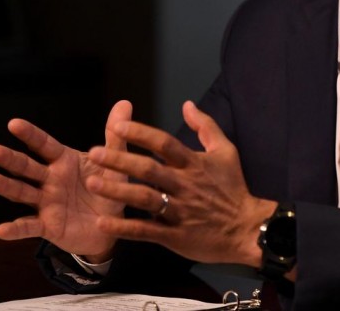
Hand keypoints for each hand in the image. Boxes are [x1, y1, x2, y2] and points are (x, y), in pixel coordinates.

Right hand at [0, 101, 132, 258]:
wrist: (111, 225)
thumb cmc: (109, 188)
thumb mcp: (115, 163)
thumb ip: (115, 136)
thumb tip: (125, 103)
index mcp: (64, 161)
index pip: (44, 145)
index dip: (30, 134)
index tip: (14, 124)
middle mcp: (50, 180)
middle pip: (27, 167)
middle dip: (10, 159)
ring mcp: (46, 202)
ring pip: (22, 193)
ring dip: (6, 186)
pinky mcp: (48, 225)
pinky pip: (29, 227)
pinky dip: (15, 230)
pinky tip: (1, 230)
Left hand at [84, 100, 276, 266]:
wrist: (246, 227)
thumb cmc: (233, 187)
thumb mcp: (226, 151)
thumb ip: (206, 126)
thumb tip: (187, 104)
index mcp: (194, 164)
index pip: (165, 144)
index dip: (142, 134)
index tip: (118, 126)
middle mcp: (185, 185)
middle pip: (149, 170)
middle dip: (120, 160)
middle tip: (94, 152)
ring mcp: (180, 211)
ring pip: (145, 199)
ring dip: (117, 191)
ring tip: (92, 183)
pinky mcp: (176, 236)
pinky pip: (146, 231)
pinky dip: (124, 227)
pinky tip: (102, 222)